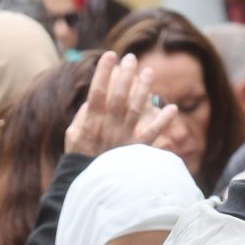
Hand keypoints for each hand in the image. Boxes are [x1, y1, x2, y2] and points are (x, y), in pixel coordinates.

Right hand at [63, 52, 177, 157]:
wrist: (91, 188)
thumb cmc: (80, 161)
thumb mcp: (72, 139)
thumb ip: (82, 119)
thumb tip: (91, 103)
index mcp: (92, 122)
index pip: (97, 92)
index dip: (103, 73)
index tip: (109, 55)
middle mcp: (109, 127)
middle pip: (119, 96)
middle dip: (125, 75)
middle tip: (131, 58)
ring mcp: (123, 137)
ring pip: (136, 109)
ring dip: (143, 89)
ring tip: (149, 72)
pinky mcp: (135, 150)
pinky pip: (151, 134)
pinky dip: (162, 122)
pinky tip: (172, 108)